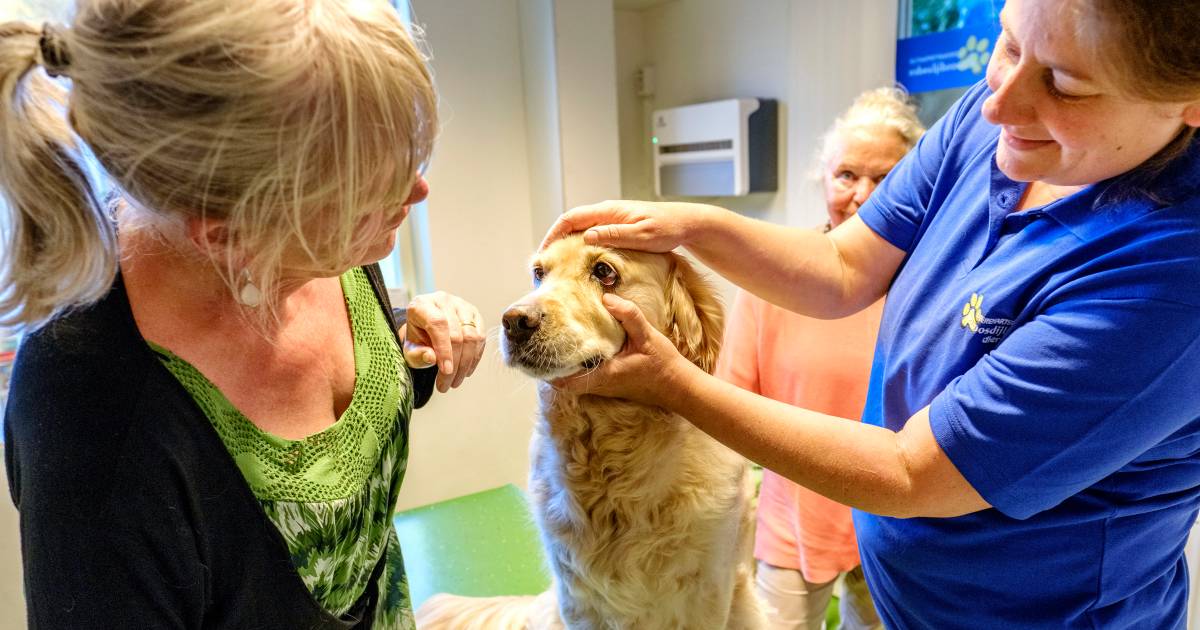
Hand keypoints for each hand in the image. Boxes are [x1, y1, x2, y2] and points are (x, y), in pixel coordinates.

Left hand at [401, 292, 485, 392]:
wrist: (425, 329)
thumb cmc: (417, 339)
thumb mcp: (410, 350)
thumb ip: (418, 354)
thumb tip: (432, 358)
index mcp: (423, 305)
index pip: (438, 324)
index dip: (444, 350)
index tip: (446, 372)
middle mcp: (444, 300)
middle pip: (457, 333)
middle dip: (455, 364)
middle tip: (447, 385)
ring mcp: (462, 305)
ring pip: (472, 336)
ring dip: (466, 364)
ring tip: (456, 381)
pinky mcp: (475, 314)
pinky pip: (481, 338)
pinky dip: (475, 358)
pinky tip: (465, 371)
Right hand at [539, 200, 718, 251]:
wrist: (685, 224)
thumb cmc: (667, 229)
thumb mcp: (641, 235)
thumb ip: (614, 235)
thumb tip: (586, 237)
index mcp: (608, 211)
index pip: (570, 218)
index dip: (553, 234)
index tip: (543, 253)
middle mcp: (606, 213)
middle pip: (571, 225)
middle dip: (555, 242)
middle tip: (545, 265)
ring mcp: (611, 220)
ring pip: (581, 231)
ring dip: (567, 246)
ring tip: (558, 267)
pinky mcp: (617, 228)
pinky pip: (592, 236)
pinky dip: (581, 248)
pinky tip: (581, 264)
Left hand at [551, 293, 698, 404]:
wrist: (678, 387)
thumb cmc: (663, 364)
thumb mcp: (647, 336)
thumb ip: (628, 315)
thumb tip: (606, 297)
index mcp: (603, 375)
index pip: (564, 380)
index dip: (547, 368)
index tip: (539, 349)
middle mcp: (599, 385)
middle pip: (562, 381)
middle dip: (550, 364)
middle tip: (542, 341)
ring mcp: (603, 387)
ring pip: (572, 380)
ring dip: (563, 365)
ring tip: (554, 342)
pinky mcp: (609, 385)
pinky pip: (584, 378)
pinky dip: (576, 366)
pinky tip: (578, 347)